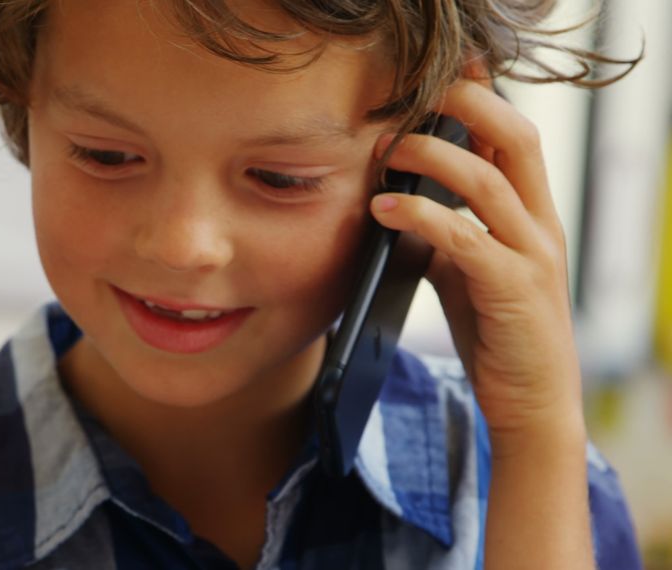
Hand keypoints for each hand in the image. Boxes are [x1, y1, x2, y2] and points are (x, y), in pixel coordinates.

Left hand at [369, 79, 584, 446]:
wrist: (532, 404)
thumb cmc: (495, 332)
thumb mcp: (466, 270)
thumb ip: (445, 231)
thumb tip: (395, 198)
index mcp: (532, 214)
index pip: (513, 136)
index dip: (478, 98)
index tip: (433, 81)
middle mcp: (541, 224)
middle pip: (515, 135)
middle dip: (463, 104)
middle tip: (409, 100)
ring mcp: (533, 255)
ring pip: (487, 178)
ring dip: (429, 156)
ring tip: (386, 152)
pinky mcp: (514, 289)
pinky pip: (465, 237)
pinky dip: (420, 215)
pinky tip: (384, 208)